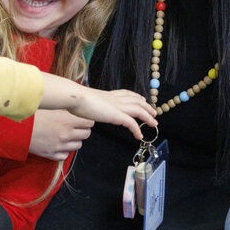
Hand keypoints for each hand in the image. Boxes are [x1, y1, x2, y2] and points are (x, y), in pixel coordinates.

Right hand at [29, 109, 93, 160]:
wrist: (15, 128)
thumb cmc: (32, 114)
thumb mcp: (50, 107)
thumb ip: (65, 109)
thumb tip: (75, 107)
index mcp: (67, 120)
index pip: (90, 122)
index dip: (87, 120)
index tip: (82, 119)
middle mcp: (66, 134)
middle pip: (86, 134)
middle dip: (82, 130)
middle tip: (75, 126)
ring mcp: (59, 146)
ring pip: (78, 145)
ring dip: (74, 140)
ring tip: (66, 134)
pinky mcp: (52, 155)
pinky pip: (66, 155)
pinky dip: (64, 150)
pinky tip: (58, 143)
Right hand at [37, 73, 155, 139]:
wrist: (75, 97)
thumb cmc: (75, 99)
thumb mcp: (85, 100)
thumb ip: (90, 104)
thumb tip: (87, 109)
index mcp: (108, 94)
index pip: (127, 94)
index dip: (136, 97)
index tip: (142, 99)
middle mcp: (115, 98)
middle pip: (136, 101)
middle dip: (147, 107)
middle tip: (154, 113)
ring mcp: (117, 106)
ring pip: (139, 110)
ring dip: (148, 117)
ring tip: (154, 124)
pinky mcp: (116, 115)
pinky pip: (131, 123)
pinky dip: (137, 129)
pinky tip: (139, 135)